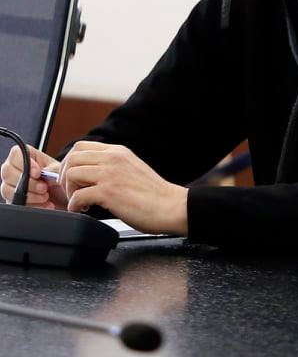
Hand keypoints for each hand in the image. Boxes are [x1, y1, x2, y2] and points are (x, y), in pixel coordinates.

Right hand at [2, 143, 63, 208]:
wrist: (64, 197)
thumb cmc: (60, 179)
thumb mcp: (60, 172)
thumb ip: (53, 170)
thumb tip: (45, 173)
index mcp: (26, 156)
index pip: (16, 154)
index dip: (25, 164)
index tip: (38, 173)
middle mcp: (14, 169)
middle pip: (8, 173)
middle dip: (29, 183)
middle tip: (44, 188)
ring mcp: (10, 185)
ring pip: (7, 189)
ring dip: (29, 195)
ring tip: (46, 197)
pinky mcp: (12, 199)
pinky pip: (15, 203)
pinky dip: (32, 205)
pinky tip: (45, 205)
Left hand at [61, 142, 188, 235]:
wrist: (173, 207)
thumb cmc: (154, 195)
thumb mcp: (132, 170)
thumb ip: (112, 167)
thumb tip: (87, 175)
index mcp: (119, 152)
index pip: (81, 147)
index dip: (69, 162)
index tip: (71, 177)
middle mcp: (114, 159)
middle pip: (71, 158)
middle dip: (64, 176)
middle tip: (73, 190)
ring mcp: (111, 174)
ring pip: (71, 173)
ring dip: (69, 190)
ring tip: (79, 200)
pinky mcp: (109, 192)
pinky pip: (77, 196)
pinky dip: (75, 205)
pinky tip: (85, 209)